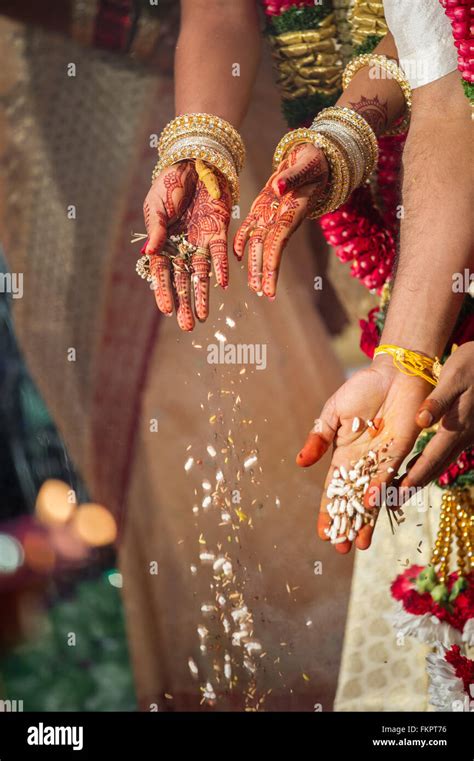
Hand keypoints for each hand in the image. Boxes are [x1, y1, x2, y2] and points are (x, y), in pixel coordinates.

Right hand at [142, 161, 230, 330]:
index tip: (166, 310)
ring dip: (203, 295)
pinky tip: (222, 285)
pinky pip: (219, 254)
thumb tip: (149, 254)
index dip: (163, 291)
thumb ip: (156, 229)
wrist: (194, 162)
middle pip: (183, 280)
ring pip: (201, 274)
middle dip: (185, 303)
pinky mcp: (218, 232)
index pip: (162, 273)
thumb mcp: (156, 205)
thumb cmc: (169, 183)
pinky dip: (220, 269)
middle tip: (187, 326)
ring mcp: (200, 242)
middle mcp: (182, 248)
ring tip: (203, 316)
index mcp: (163, 243)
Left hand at [233, 143, 328, 297]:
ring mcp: (271, 215)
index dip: (274, 258)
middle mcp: (281, 218)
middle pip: (270, 248)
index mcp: (293, 211)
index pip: (280, 238)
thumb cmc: (313, 161)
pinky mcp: (262, 209)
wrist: (310, 159)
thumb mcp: (306, 164)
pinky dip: (243, 242)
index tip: (269, 274)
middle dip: (266, 271)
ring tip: (254, 287)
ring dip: (256, 265)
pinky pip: (250, 229)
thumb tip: (278, 187)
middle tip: (263, 293)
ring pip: (260, 244)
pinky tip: (238, 258)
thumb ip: (291, 176)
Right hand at [296, 355, 431, 553]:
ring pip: (372, 496)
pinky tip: (371, 506)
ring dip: (366, 519)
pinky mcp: (400, 451)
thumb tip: (300, 463)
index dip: (329, 511)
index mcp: (344, 454)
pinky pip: (387, 474)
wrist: (393, 373)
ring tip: (359, 543)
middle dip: (347, 524)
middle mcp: (364, 463)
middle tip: (341, 549)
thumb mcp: (331, 414)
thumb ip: (318, 438)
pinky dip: (379, 490)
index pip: (335, 490)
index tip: (323, 533)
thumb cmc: (361, 389)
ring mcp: (382, 459)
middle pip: (354, 500)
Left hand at [402, 342, 473, 488]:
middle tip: (391, 502)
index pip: (431, 459)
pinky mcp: (467, 430)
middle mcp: (463, 437)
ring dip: (422, 477)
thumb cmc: (473, 364)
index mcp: (457, 427)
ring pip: (441, 462)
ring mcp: (467, 436)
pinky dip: (430, 463)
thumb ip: (438, 400)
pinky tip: (417, 464)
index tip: (396, 494)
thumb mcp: (454, 376)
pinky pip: (446, 453)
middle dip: (413, 485)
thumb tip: (422, 420)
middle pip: (435, 468)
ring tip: (400, 490)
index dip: (413, 478)